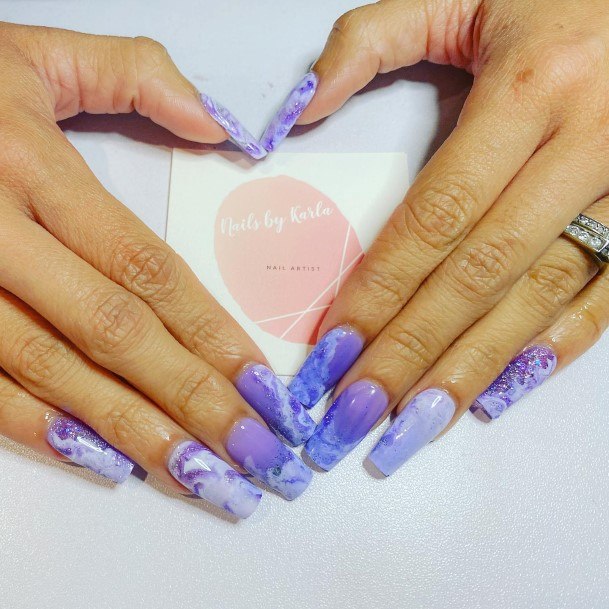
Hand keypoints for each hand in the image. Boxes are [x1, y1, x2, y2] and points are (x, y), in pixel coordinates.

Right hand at [0, 22, 313, 517]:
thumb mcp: (37, 56)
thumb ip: (135, 75)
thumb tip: (215, 121)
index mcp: (34, 170)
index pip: (147, 269)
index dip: (210, 332)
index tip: (262, 386)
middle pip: (116, 333)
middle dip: (193, 400)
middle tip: (256, 452)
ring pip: (54, 371)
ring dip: (134, 431)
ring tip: (202, 475)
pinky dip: (42, 428)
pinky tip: (104, 460)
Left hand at [289, 0, 608, 473]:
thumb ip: (372, 38)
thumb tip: (301, 105)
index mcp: (530, 90)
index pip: (435, 216)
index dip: (380, 289)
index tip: (332, 348)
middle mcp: (584, 148)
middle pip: (479, 274)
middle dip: (412, 352)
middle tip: (357, 412)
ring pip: (539, 299)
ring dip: (471, 369)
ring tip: (413, 424)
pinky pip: (606, 297)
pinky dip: (552, 350)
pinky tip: (499, 392)